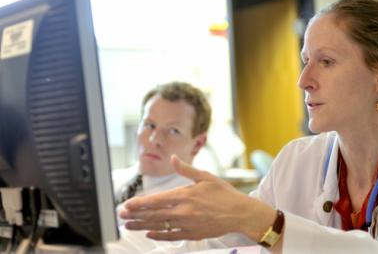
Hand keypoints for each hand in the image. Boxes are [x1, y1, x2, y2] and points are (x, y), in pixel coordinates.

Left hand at [119, 155, 275, 241]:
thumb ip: (186, 170)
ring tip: (129, 226)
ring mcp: (187, 225)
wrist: (240, 213)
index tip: (126, 205)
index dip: (139, 204)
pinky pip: (172, 236)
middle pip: (154, 215)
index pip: (156, 200)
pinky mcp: (193, 234)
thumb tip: (173, 158)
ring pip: (159, 226)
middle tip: (122, 216)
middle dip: (135, 216)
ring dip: (142, 226)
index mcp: (185, 195)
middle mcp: (183, 211)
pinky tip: (149, 234)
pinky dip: (159, 235)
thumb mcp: (206, 177)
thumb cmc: (224, 193)